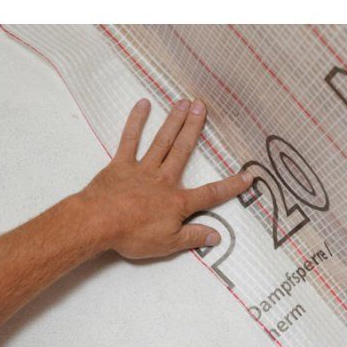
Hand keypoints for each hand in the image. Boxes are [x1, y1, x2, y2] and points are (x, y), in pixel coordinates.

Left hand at [78, 98, 251, 258]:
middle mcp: (163, 180)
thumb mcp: (168, 244)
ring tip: (184, 101)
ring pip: (162, 141)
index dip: (230, 186)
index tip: (248, 175)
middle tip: (203, 106)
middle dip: (195, 129)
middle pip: (183, 151)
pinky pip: (129, 140)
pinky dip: (136, 122)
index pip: (210, 194)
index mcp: (177, 202)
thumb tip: (217, 236)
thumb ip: (193, 237)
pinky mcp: (120, 165)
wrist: (99, 223)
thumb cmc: (133, 235)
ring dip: (174, 120)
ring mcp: (142, 169)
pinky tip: (143, 105)